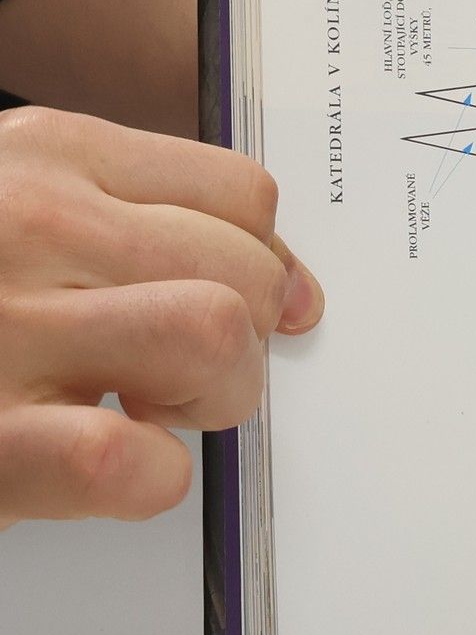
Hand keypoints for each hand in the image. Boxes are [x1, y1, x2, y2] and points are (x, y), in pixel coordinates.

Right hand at [0, 107, 322, 526]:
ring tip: (150, 412)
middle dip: (246, 339)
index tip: (250, 302)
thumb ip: (126, 223)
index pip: (241, 195)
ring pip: (211, 336)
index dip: (263, 264)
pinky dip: (146, 477)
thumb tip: (288, 286)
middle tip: (182, 376)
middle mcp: (22, 225)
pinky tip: (102, 466)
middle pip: (245, 269)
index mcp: (37, 157)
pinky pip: (126, 459)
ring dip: (210, 397)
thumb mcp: (12, 212)